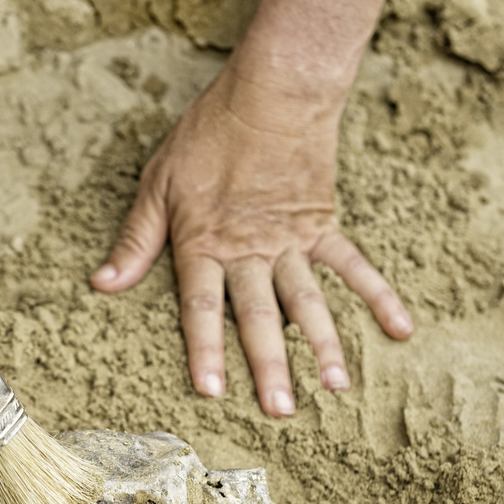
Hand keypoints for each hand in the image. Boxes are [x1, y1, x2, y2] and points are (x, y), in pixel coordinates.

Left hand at [91, 0, 410, 416]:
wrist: (272, 91)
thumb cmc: (207, 136)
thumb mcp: (158, 184)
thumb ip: (136, 240)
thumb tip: (102, 283)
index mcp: (205, 244)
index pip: (203, 307)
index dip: (205, 350)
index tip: (212, 392)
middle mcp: (250, 251)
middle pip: (261, 316)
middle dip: (270, 366)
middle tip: (282, 412)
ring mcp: (291, 241)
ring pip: (309, 301)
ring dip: (324, 345)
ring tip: (336, 388)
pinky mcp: (323, 225)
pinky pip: (354, 266)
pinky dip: (379, 296)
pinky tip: (401, 329)